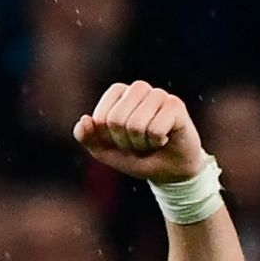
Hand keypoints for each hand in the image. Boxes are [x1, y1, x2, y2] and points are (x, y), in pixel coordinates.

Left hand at [72, 81, 206, 184]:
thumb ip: (87, 138)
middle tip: (140, 143)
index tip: (124, 141)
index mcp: (118, 92)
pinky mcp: (175, 104)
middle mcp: (138, 88)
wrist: (170, 172)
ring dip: (142, 143)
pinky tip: (165, 139)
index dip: (110, 139)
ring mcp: (158, 94)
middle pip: (116, 120)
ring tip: (152, 141)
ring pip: (135, 125)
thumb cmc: (138, 157)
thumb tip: (85, 119)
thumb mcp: (106, 152)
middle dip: (126, 142)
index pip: (100, 118)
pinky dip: (157, 142)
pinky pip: (154, 130)